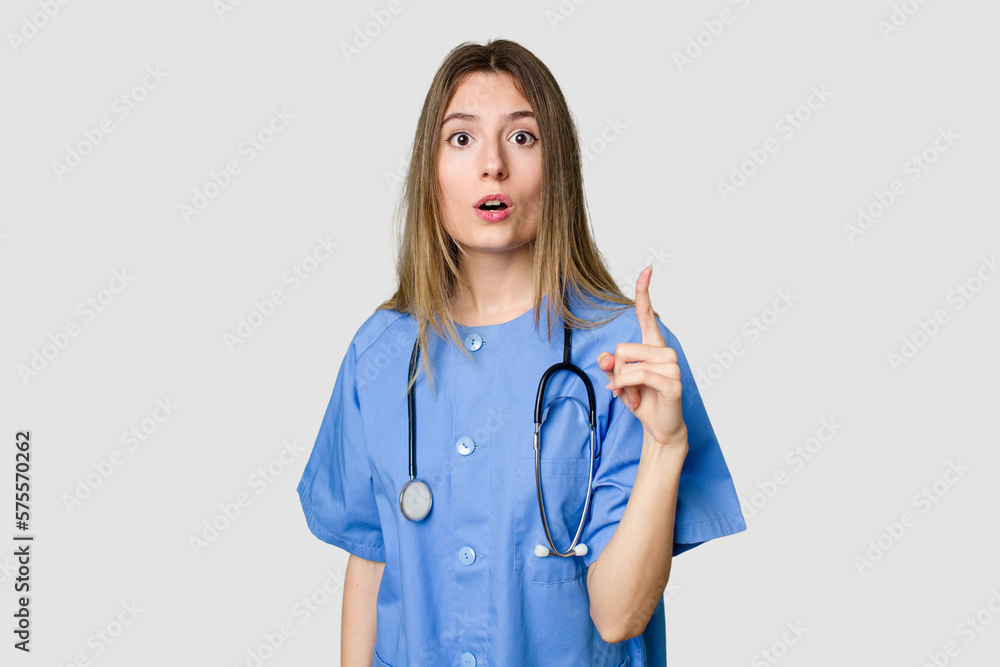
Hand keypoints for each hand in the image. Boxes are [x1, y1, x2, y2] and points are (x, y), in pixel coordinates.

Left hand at [597, 266, 686, 447]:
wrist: (659, 427)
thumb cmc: (642, 399)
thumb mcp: (619, 380)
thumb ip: (609, 365)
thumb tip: (604, 358)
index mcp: (653, 346)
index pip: (648, 314)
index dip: (645, 292)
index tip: (647, 269)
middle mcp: (665, 351)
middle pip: (622, 349)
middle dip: (615, 371)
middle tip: (624, 386)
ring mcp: (671, 366)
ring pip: (627, 363)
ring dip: (620, 383)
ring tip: (631, 395)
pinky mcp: (671, 382)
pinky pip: (636, 376)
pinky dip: (624, 387)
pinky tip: (627, 397)